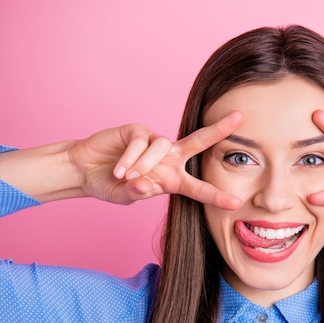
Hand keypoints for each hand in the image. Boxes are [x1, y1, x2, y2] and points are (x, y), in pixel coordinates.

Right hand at [68, 112, 242, 207]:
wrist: (83, 170)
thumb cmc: (110, 185)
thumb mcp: (125, 196)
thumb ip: (137, 193)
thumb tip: (146, 186)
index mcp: (173, 179)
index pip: (199, 188)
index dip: (216, 196)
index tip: (236, 203)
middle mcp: (169, 158)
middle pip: (199, 142)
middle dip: (219, 129)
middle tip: (240, 117)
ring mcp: (154, 143)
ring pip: (162, 146)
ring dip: (145, 164)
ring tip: (127, 176)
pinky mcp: (137, 131)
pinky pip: (141, 141)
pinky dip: (130, 157)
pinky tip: (118, 169)